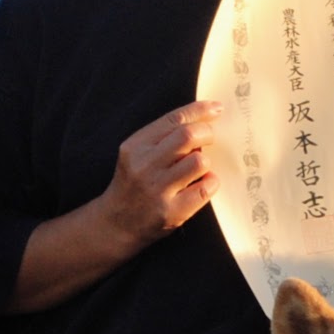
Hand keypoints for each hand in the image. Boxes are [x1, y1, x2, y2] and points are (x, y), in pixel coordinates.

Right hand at [99, 100, 223, 249]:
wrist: (116, 224)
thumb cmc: (133, 184)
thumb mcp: (137, 154)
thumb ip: (163, 137)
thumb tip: (202, 120)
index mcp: (136, 146)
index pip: (173, 119)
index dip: (200, 110)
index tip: (217, 108)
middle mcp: (144, 166)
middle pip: (188, 136)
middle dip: (207, 133)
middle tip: (210, 139)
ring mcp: (158, 190)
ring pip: (199, 161)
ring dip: (206, 161)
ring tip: (199, 167)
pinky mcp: (171, 212)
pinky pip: (204, 189)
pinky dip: (211, 183)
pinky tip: (204, 184)